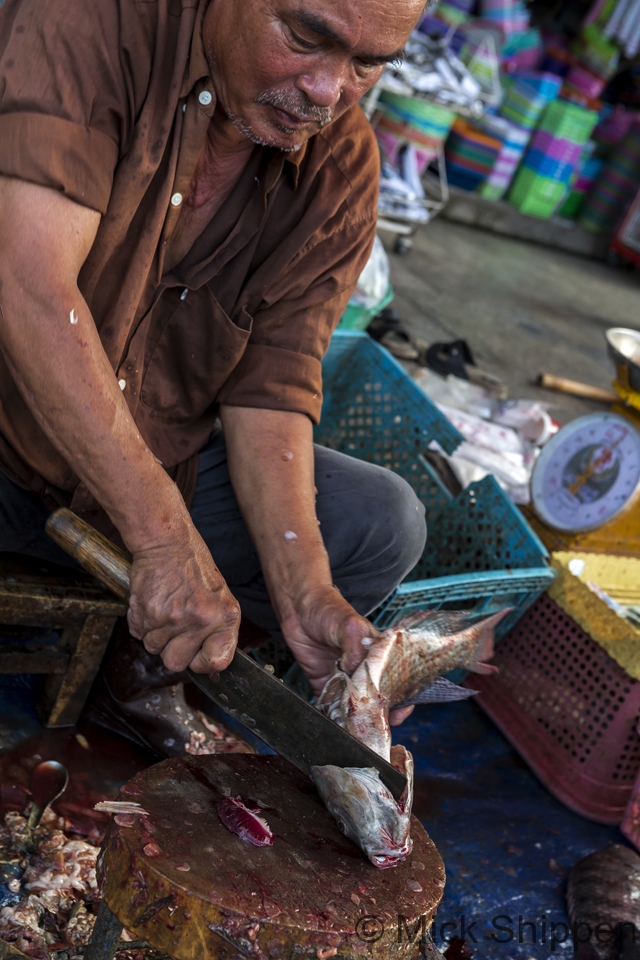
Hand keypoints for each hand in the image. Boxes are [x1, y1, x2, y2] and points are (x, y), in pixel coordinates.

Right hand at [127, 521, 239, 673]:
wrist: (167, 542)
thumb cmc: (194, 568)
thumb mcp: (220, 596)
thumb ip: (217, 629)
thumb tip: (211, 663)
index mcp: (225, 617)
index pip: (216, 662)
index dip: (202, 662)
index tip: (197, 653)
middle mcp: (200, 620)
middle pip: (175, 663)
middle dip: (171, 649)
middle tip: (174, 626)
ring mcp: (172, 618)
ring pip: (153, 648)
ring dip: (154, 633)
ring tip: (164, 608)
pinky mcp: (146, 612)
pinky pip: (137, 634)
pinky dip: (140, 622)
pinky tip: (152, 603)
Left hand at [280, 584, 414, 725]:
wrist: (298, 607)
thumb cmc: (330, 609)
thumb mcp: (350, 626)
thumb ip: (356, 650)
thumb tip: (355, 676)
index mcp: (376, 654)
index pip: (394, 679)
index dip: (400, 696)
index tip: (401, 710)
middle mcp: (362, 669)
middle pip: (376, 697)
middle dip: (379, 713)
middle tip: (376, 725)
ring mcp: (343, 678)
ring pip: (353, 705)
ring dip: (355, 718)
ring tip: (356, 731)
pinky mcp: (323, 683)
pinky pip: (329, 705)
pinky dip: (331, 716)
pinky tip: (334, 726)